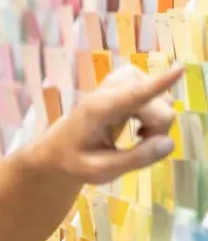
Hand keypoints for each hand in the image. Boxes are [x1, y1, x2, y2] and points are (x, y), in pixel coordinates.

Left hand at [41, 63, 182, 183]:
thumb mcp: (100, 171)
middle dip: (157, 130)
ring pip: (163, 101)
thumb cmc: (76, 160)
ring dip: (156, 123)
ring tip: (135, 136)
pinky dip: (155, 112)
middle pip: (160, 108)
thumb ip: (134, 159)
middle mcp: (112, 89)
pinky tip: (139, 122)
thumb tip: (169, 143)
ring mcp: (122, 79)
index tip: (179, 69)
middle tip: (138, 145)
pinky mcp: (129, 78)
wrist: (60, 146)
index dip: (159, 84)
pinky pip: (159, 94)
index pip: (134, 96)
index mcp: (99, 110)